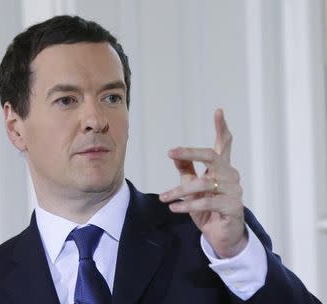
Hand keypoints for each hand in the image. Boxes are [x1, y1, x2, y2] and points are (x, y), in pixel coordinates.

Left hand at [159, 109, 246, 257]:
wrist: (222, 236)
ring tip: (164, 197)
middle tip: (172, 153)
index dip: (221, 127)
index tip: (218, 111)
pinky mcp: (232, 206)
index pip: (224, 144)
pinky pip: (205, 202)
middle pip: (212, 157)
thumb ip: (186, 170)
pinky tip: (174, 208)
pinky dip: (187, 205)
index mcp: (221, 168)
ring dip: (179, 191)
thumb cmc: (207, 209)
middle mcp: (230, 175)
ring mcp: (233, 190)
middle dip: (191, 153)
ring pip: (202, 184)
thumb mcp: (192, 187)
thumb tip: (174, 155)